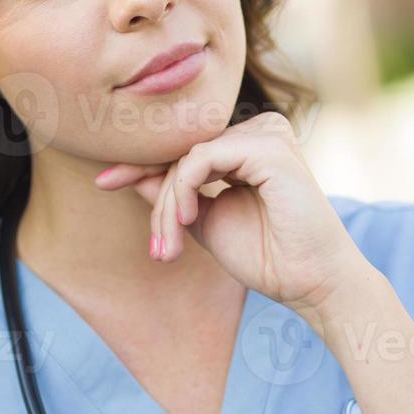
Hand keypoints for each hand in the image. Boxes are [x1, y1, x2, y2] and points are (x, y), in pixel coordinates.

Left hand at [93, 112, 364, 322]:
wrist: (311, 283)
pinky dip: (183, 191)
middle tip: (158, 248)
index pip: (186, 149)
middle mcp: (260, 130)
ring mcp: (266, 133)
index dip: (142, 165)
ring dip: (169, 203)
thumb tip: (132, 174)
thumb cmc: (269, 256)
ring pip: (187, 157)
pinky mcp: (268, 146)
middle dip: (158, 199)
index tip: (103, 182)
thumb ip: (175, 196)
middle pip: (183, 153)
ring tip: (170, 246)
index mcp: (250, 144)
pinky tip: (188, 221)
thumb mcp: (207, 222)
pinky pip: (200, 159)